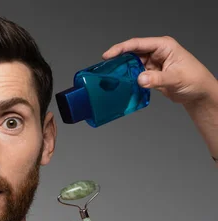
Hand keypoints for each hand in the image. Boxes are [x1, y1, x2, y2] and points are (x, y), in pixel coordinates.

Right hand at [103, 36, 217, 104]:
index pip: (138, 44)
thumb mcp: (176, 78)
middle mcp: (157, 52)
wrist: (198, 93)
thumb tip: (140, 79)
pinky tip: (122, 83)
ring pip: (132, 64)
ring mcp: (153, 63)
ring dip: (123, 71)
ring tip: (112, 77)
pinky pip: (135, 74)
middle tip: (106, 68)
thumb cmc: (194, 80)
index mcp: (164, 46)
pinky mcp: (150, 73)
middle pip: (132, 53)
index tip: (108, 55)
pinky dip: (128, 78)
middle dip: (119, 59)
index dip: (121, 48)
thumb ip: (157, 79)